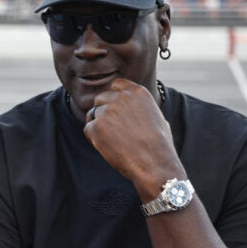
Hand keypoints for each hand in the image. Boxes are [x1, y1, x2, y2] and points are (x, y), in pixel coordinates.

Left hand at [83, 78, 183, 199]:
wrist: (154, 162)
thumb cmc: (159, 144)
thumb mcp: (156, 116)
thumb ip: (140, 107)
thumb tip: (133, 108)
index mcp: (137, 92)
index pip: (116, 85)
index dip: (113, 97)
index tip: (115, 109)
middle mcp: (120, 97)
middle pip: (100, 98)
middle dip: (103, 111)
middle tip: (112, 129)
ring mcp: (107, 111)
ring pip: (92, 115)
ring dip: (98, 126)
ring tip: (113, 141)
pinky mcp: (96, 126)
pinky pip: (88, 129)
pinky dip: (94, 139)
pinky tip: (108, 147)